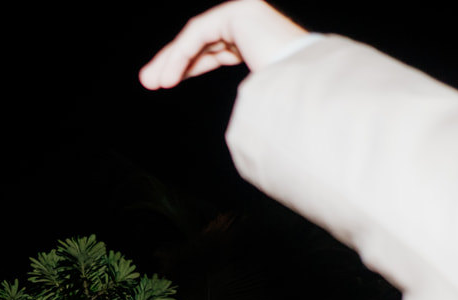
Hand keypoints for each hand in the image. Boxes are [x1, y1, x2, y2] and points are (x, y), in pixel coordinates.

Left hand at [139, 0, 308, 89]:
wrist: (309, 86)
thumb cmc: (289, 101)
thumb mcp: (256, 99)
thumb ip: (246, 98)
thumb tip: (240, 129)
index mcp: (259, 39)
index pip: (215, 47)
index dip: (188, 64)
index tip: (166, 83)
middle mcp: (253, 20)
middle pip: (201, 39)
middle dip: (172, 61)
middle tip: (149, 81)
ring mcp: (247, 11)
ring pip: (196, 36)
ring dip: (170, 60)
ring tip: (152, 83)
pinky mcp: (238, 12)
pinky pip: (198, 34)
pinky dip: (179, 56)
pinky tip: (168, 79)